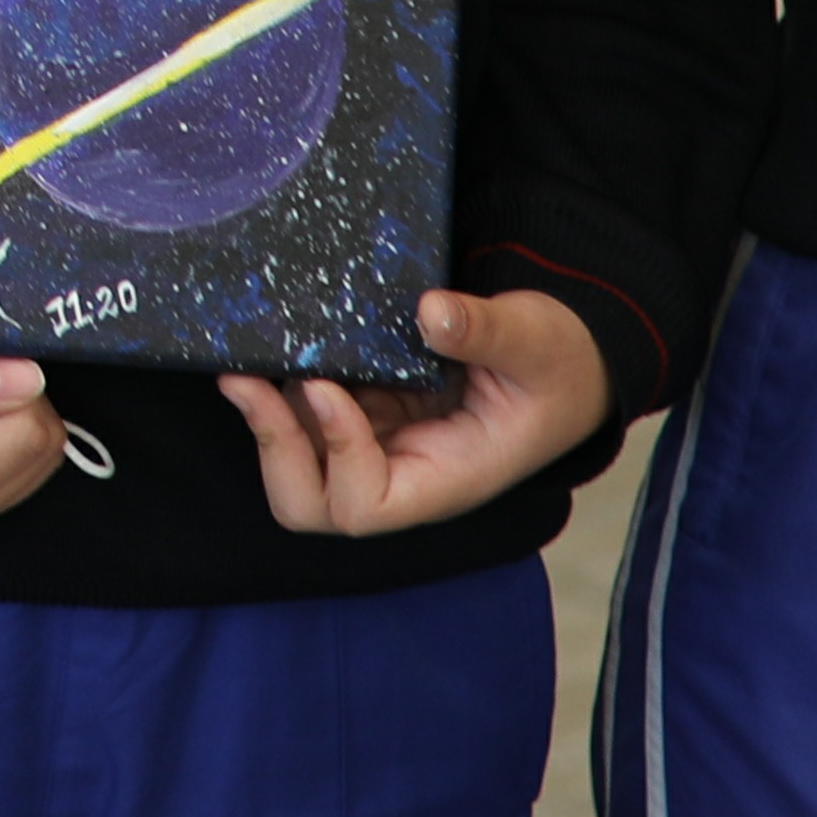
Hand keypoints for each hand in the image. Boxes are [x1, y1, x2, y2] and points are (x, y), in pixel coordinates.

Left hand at [220, 288, 614, 537]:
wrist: (567, 360)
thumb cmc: (560, 362)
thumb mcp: (537, 338)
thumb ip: (487, 330)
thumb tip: (431, 312)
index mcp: (448, 477)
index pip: (369, 505)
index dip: (337, 455)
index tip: (328, 387)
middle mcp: (405, 474)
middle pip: (313, 503)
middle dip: (274, 447)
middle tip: (249, 382)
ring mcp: (381, 446)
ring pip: (299, 466)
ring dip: (269, 419)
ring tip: (250, 362)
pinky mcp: (370, 413)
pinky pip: (309, 418)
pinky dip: (285, 392)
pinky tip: (278, 348)